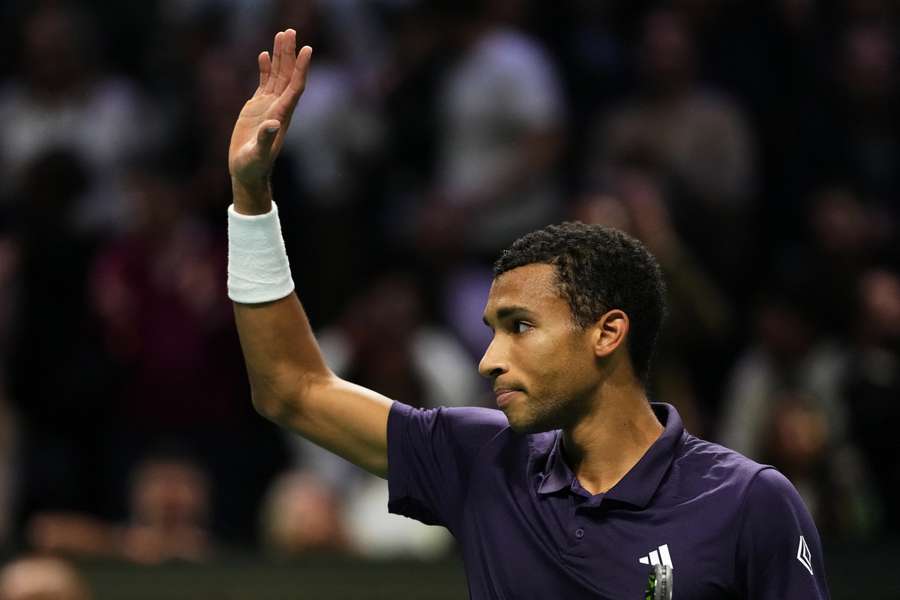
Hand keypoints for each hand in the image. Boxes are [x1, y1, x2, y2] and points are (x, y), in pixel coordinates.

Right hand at [228, 29, 311, 205]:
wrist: (247, 172)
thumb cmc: (253, 166)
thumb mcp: (258, 154)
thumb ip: (266, 138)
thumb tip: (273, 124)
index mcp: (282, 114)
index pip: (295, 86)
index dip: (302, 68)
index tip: (308, 49)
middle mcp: (278, 107)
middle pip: (288, 75)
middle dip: (290, 53)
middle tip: (290, 31)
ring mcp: (268, 106)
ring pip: (277, 75)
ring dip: (280, 56)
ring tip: (281, 34)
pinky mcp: (256, 107)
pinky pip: (263, 82)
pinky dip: (264, 68)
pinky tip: (263, 54)